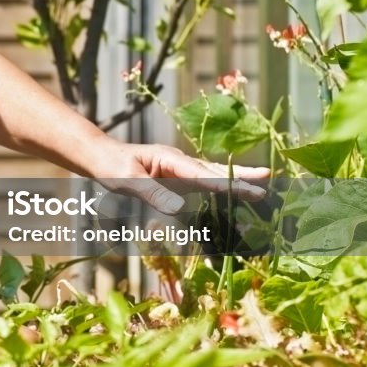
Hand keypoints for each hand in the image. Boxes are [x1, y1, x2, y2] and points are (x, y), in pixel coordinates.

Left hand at [90, 141, 269, 214]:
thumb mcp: (127, 180)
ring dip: (233, 184)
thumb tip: (179, 209)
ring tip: (260, 187)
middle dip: (239, 178)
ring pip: (210, 179)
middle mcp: (178, 164)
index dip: (225, 183)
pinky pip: (198, 189)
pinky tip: (230, 200)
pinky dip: (215, 194)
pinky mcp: (174, 182)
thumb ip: (152, 194)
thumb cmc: (110, 165)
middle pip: (213, 172)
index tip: (247, 189)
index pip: (201, 174)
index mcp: (169, 159)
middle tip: (268, 180)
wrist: (98, 157)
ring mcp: (177, 172)